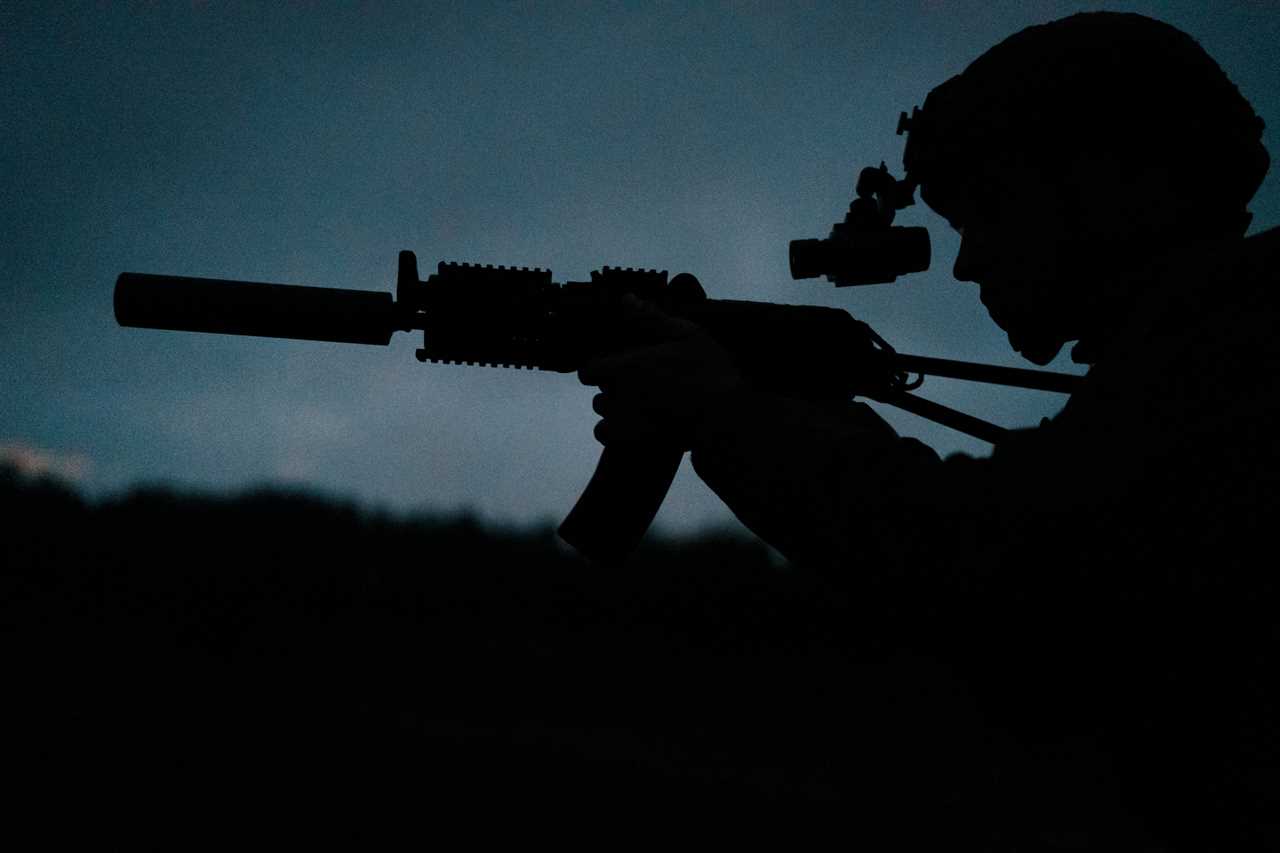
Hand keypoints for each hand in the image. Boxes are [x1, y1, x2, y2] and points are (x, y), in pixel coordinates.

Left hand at [578, 290, 745, 448]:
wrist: (725, 418)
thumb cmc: (710, 372)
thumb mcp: (686, 335)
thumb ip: (651, 318)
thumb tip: (627, 299)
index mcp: (628, 366)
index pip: (590, 370)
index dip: (601, 368)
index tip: (619, 367)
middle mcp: (620, 394)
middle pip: (599, 393)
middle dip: (613, 389)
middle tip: (640, 387)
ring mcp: (624, 420)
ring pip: (603, 413)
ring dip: (614, 409)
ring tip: (641, 406)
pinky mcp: (633, 440)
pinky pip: (604, 434)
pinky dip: (613, 431)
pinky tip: (634, 425)